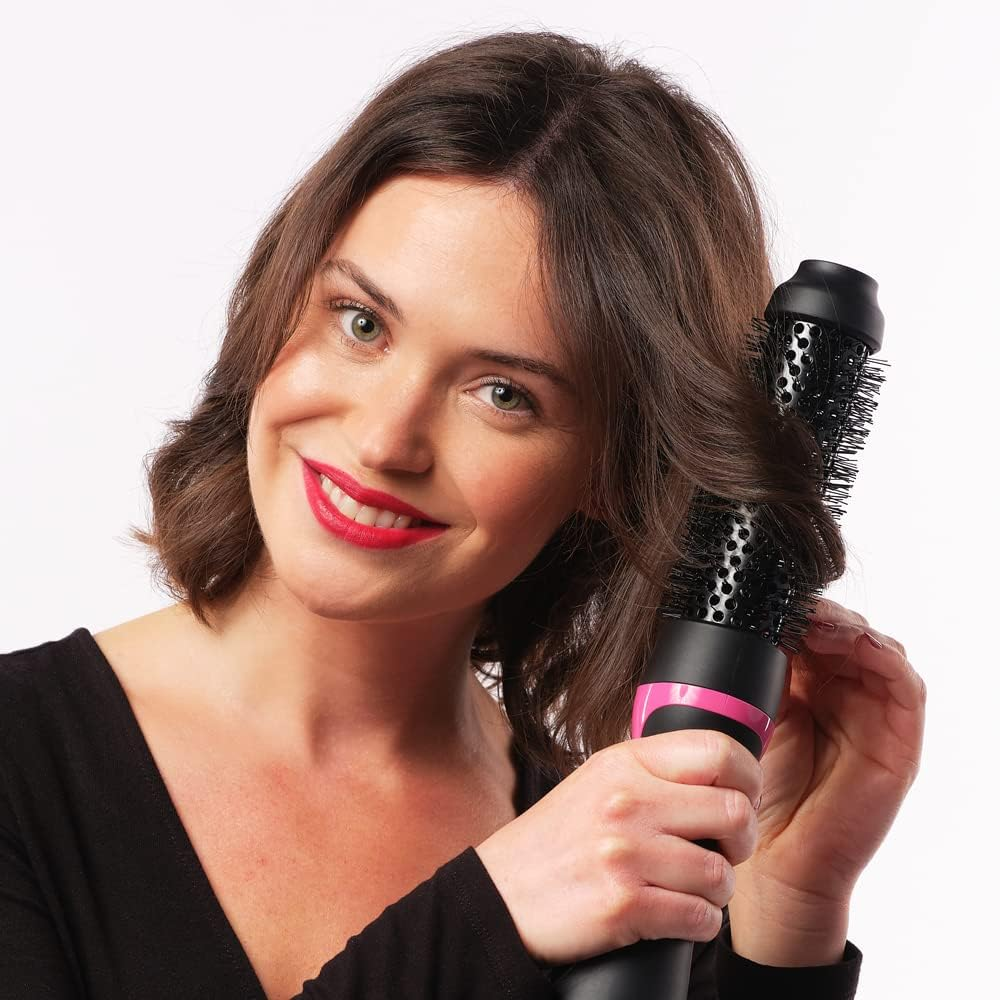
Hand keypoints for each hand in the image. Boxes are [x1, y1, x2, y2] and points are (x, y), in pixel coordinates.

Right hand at [475, 730, 761, 966]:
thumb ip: (651, 770)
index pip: (718, 750)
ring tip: (691, 887)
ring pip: (721, 873)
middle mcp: (627, 802)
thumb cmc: (555, 841)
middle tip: (723, 850)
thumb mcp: (597, 780)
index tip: (744, 796)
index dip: (748, 776)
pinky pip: (700, 918)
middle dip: (741, 840)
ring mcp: (625, 854)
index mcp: (624, 763)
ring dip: (716, 890)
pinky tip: (676, 915)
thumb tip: (720, 768)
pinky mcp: (625, 905)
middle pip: (734, 811)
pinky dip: (699, 924)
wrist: (501, 894)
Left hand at [731, 597, 925, 938]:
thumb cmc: (757, 792)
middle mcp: (843, 694)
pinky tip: (850, 642)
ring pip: (874, 648)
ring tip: (812, 620)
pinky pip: (903, 684)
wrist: (775, 858)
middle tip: (789, 604)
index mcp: (805, 686)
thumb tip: (738, 625)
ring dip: (846, 626)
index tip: (766, 599)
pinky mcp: (899, 736)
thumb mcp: (749, 719)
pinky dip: (880, 654)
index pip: (809, 632)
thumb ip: (754, 675)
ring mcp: (873, 713)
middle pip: (843, 633)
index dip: (792, 612)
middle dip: (818, 613)